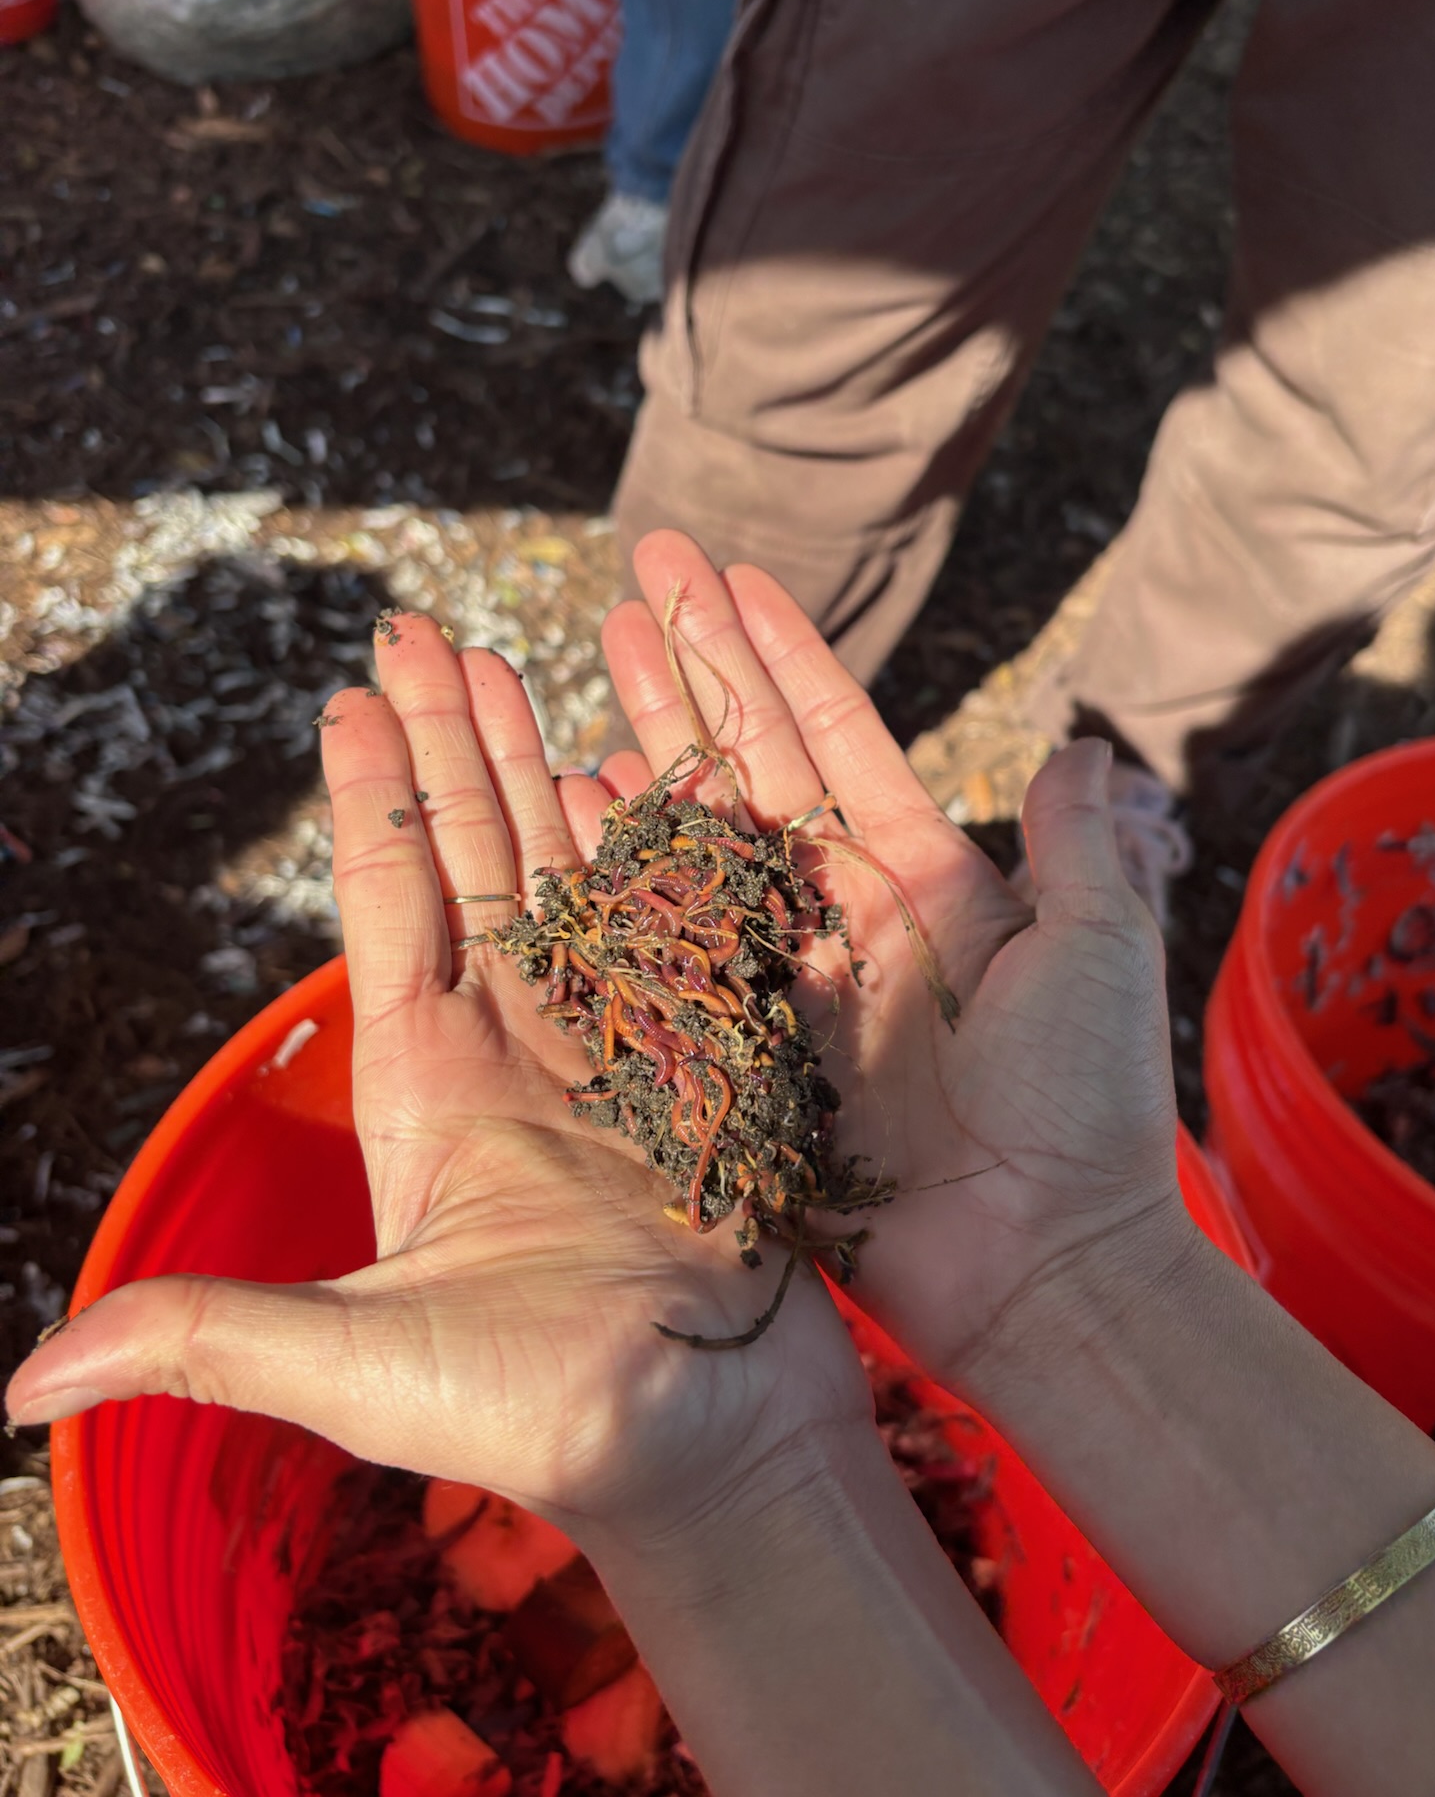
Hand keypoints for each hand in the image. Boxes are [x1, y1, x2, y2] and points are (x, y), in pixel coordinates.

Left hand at [5, 614, 870, 1545]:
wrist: (714, 1455)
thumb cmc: (542, 1421)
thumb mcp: (359, 1365)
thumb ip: (210, 1335)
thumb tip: (16, 1385)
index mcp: (427, 1092)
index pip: (389, 908)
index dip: (370, 798)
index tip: (350, 694)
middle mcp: (513, 1056)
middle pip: (473, 866)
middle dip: (449, 745)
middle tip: (427, 630)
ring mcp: (609, 1054)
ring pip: (565, 878)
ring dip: (537, 770)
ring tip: (517, 664)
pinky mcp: (696, 1067)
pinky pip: (669, 930)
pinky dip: (653, 846)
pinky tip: (639, 769)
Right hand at [599, 533, 1193, 1390]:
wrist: (1045, 1265)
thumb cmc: (1089, 1109)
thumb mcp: (1097, 954)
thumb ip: (1082, 848)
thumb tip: (1086, 745)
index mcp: (924, 878)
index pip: (834, 737)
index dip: (779, 653)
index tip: (730, 574)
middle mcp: (840, 913)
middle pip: (749, 762)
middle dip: (694, 664)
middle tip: (638, 571)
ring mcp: (781, 978)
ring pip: (696, 835)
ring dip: (648, 740)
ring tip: (592, 654)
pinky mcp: (740, 1050)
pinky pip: (668, 946)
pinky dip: (623, 873)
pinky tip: (574, 802)